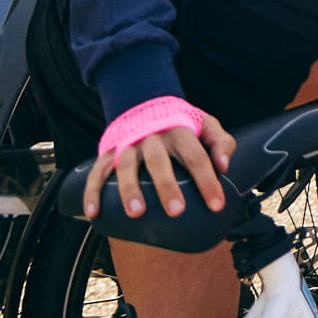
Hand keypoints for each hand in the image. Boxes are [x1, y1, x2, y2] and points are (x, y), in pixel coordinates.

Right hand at [84, 109, 234, 221]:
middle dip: (167, 187)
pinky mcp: (109, 153)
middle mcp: (153, 137)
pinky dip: (92, 192)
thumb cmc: (182, 125)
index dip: (207, 181)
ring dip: (129, 190)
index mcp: (179, 131)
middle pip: (159, 161)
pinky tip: (94, 213)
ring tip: (137, 213)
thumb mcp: (206, 125)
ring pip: (126, 166)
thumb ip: (221, 142)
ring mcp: (128, 144)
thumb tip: (224, 166)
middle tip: (176, 211)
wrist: (147, 103)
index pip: (196, 156)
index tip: (216, 206)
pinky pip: (97, 172)